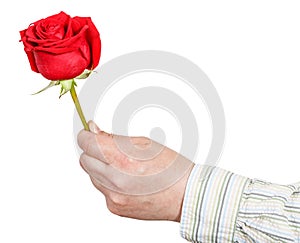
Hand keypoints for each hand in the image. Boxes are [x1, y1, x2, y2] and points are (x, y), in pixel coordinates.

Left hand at [77, 121, 193, 221]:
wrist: (186, 196)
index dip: (86, 136)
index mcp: (124, 160)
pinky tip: (127, 180)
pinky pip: (102, 190)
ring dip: (101, 168)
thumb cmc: (172, 169)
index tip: (89, 133)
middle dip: (93, 151)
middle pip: (85, 160)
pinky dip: (109, 183)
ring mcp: (114, 197)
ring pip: (91, 176)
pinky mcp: (115, 208)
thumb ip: (115, 138)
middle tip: (109, 149)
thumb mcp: (145, 143)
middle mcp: (115, 181)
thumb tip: (94, 132)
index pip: (87, 143)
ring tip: (123, 167)